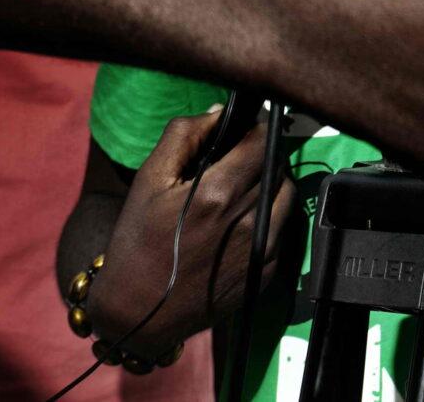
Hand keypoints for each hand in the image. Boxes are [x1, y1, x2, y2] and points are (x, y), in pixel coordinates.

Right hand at [90, 109, 296, 349]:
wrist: (139, 312)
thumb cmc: (137, 241)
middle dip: (259, 155)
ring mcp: (262, 250)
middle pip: (275, 165)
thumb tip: (220, 113)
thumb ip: (183, 135)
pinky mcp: (268, 273)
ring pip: (286, 194)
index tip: (240, 132)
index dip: (252, 130)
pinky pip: (283, 227)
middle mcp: (247, 221)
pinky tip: (241, 221)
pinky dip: (270, 215)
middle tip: (236, 161)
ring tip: (241, 189)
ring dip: (270, 183)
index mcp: (217, 194)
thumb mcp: (148, 179)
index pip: (260, 141)